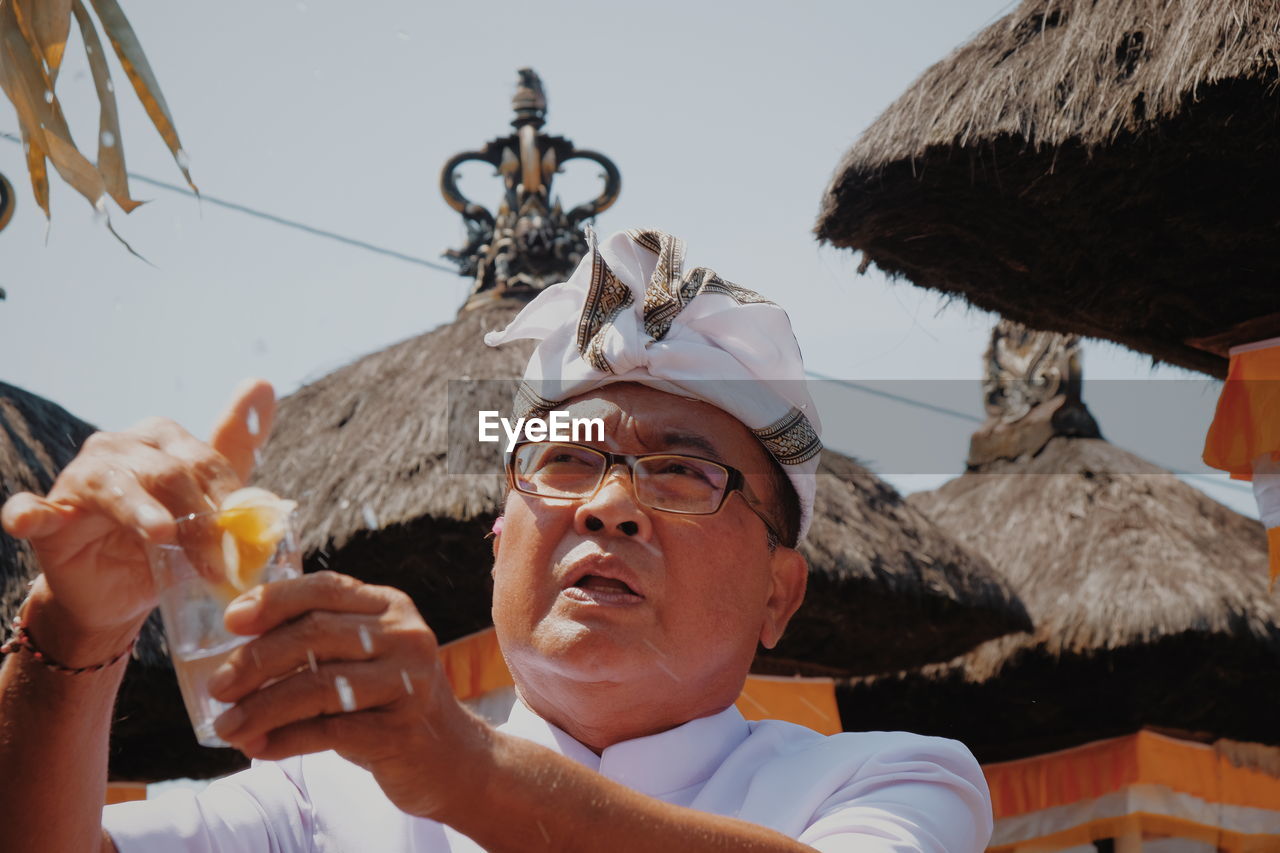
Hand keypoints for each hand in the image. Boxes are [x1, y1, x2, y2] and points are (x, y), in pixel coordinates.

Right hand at [0, 380, 275, 656]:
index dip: (228, 497)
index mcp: (162, 439)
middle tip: (217, 559)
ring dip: (140, 512)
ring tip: (161, 534)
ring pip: (115, 487)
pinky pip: (32, 510)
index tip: (247, 533)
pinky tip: (28, 521)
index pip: (204, 460)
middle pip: (167, 473)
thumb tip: (261, 383)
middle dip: (197, 518)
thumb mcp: (210, 501)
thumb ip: (238, 450)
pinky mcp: (45, 517)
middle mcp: (119, 447)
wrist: (120, 592)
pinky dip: (29, 514)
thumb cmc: (169, 540)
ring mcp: (79, 479)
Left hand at [208, 571, 488, 819]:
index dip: (274, 600)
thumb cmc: (387, 701)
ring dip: (262, 708)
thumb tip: (232, 654)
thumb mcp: (363, 658)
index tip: (231, 621)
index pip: (325, 589)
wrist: (450, 755)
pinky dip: (287, 740)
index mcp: (390, 606)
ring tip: (227, 727)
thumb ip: (317, 643)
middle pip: (316, 635)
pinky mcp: (403, 729)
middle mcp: (405, 635)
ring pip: (319, 686)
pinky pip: (331, 731)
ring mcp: (409, 682)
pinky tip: (259, 748)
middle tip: (218, 687)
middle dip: (256, 661)